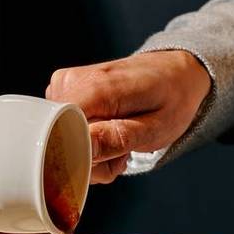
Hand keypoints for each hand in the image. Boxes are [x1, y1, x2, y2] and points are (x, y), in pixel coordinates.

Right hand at [46, 50, 210, 182]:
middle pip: (59, 141)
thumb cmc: (170, 99)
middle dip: (89, 161)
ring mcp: (64, 85)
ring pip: (60, 140)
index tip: (108, 159)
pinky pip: (63, 131)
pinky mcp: (62, 92)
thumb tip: (82, 147)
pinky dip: (87, 143)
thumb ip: (118, 138)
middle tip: (121, 154)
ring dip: (91, 155)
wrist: (175, 72)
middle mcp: (72, 82)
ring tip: (120, 143)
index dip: (79, 155)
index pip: (58, 131)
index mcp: (95, 88)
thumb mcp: (156, 127)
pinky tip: (109, 135)